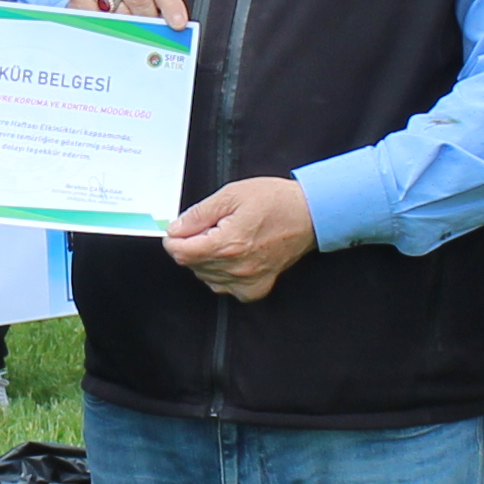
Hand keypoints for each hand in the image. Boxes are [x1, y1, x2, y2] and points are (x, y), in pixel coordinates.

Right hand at [70, 0, 191, 26]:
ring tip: (128, 31)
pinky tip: (111, 30)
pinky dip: (109, 29)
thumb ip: (157, 4)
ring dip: (128, 27)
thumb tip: (173, 26)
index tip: (177, 23)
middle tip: (150, 33)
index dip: (170, 4)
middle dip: (148, 19)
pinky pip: (101, 20)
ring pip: (120, 11)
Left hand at [161, 176, 314, 301]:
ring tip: (224, 239)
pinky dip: (221, 275)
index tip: (178, 230)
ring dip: (205, 260)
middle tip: (208, 227)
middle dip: (191, 246)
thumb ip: (199, 214)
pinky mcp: (257, 288)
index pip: (181, 253)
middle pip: (192, 265)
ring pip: (205, 277)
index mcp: (228, 243)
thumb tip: (176, 228)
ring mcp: (247, 281)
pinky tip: (232, 257)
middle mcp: (236, 268)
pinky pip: (225, 288)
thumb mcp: (231, 195)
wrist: (309, 215)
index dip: (174, 240)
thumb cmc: (275, 201)